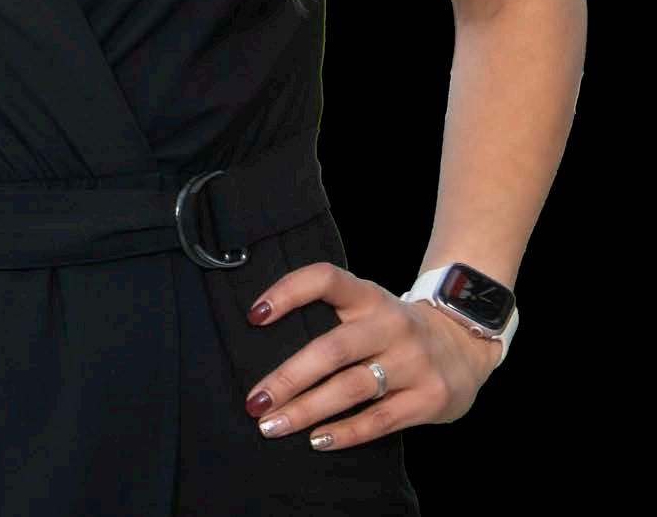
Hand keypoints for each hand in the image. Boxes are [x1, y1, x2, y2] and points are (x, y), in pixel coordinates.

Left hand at [243, 261, 500, 451]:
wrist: (466, 342)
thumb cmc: (396, 328)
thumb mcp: (370, 307)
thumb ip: (332, 316)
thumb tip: (266, 340)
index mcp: (371, 296)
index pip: (326, 279)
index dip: (289, 292)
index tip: (254, 316)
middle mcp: (392, 324)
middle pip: (332, 348)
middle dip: (288, 377)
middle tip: (256, 401)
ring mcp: (413, 361)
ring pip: (351, 388)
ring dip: (307, 410)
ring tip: (274, 425)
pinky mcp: (429, 397)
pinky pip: (379, 419)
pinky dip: (345, 432)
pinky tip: (316, 440)